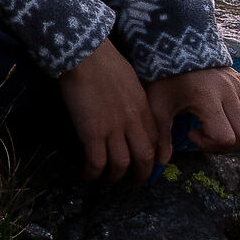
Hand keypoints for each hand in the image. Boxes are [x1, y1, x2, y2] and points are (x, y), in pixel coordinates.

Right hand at [56, 40, 166, 184]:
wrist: (86, 55)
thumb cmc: (104, 61)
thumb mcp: (129, 80)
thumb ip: (132, 100)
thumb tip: (125, 110)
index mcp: (143, 109)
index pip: (153, 140)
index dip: (151, 157)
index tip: (145, 164)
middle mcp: (133, 123)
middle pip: (143, 158)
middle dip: (140, 175)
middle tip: (134, 183)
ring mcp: (113, 129)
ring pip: (121, 165)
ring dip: (115, 177)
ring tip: (107, 182)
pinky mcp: (92, 133)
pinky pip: (96, 162)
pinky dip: (93, 174)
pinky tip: (87, 176)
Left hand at [146, 65, 239, 154]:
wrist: (178, 47)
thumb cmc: (165, 78)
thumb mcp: (157, 106)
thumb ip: (160, 135)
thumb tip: (160, 162)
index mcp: (207, 98)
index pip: (226, 137)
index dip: (209, 144)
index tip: (191, 133)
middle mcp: (230, 92)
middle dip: (226, 144)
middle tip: (206, 135)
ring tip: (217, 127)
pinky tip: (229, 118)